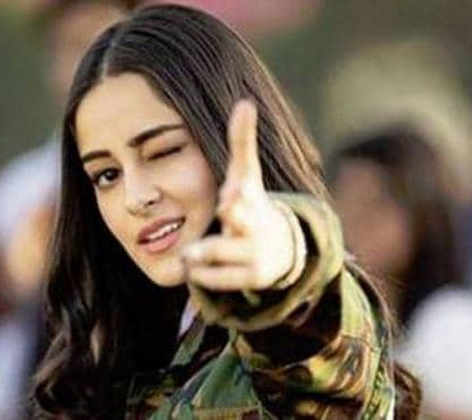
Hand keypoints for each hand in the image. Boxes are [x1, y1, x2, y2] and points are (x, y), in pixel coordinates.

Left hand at [182, 100, 293, 290]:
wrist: (284, 247)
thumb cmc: (253, 203)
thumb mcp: (248, 175)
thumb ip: (241, 142)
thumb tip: (244, 102)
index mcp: (251, 198)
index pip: (244, 196)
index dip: (237, 197)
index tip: (230, 195)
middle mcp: (254, 225)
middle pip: (238, 228)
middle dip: (224, 228)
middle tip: (206, 233)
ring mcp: (254, 253)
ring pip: (218, 256)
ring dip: (200, 255)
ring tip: (188, 255)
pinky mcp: (251, 278)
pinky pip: (216, 279)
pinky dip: (203, 275)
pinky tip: (195, 268)